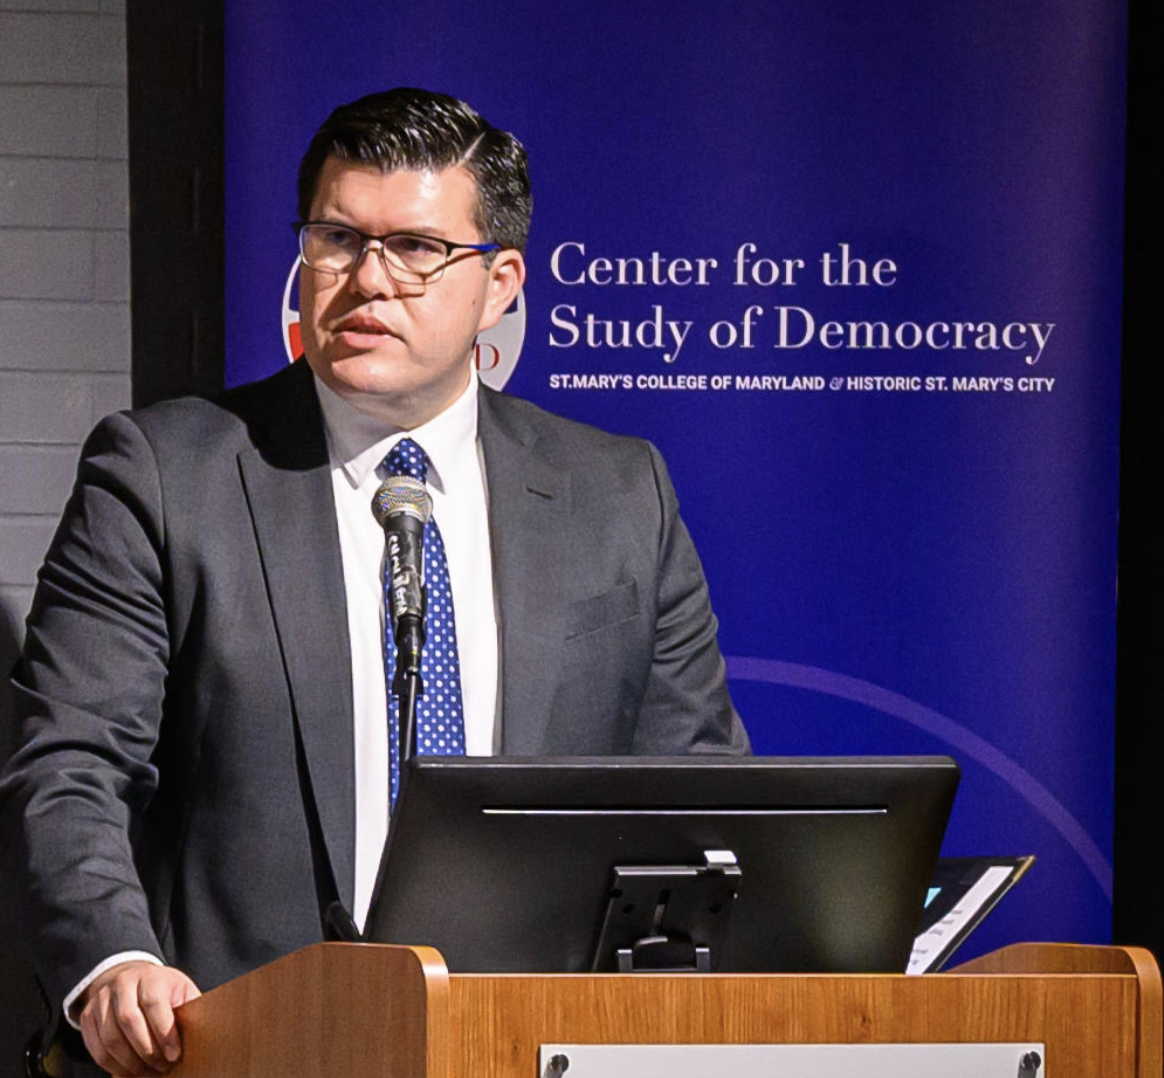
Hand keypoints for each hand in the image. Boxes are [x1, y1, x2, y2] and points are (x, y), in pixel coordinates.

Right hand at [78, 961, 200, 1075]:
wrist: (129, 977)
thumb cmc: (162, 989)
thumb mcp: (180, 990)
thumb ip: (189, 1009)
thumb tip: (202, 1035)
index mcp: (150, 976)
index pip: (154, 1003)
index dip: (164, 1033)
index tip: (174, 1055)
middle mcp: (123, 983)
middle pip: (129, 1021)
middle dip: (147, 1051)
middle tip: (162, 1068)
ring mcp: (101, 999)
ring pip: (110, 1038)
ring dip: (130, 1063)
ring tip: (147, 1073)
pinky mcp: (87, 1016)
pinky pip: (97, 1048)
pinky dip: (113, 1066)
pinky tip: (129, 1072)